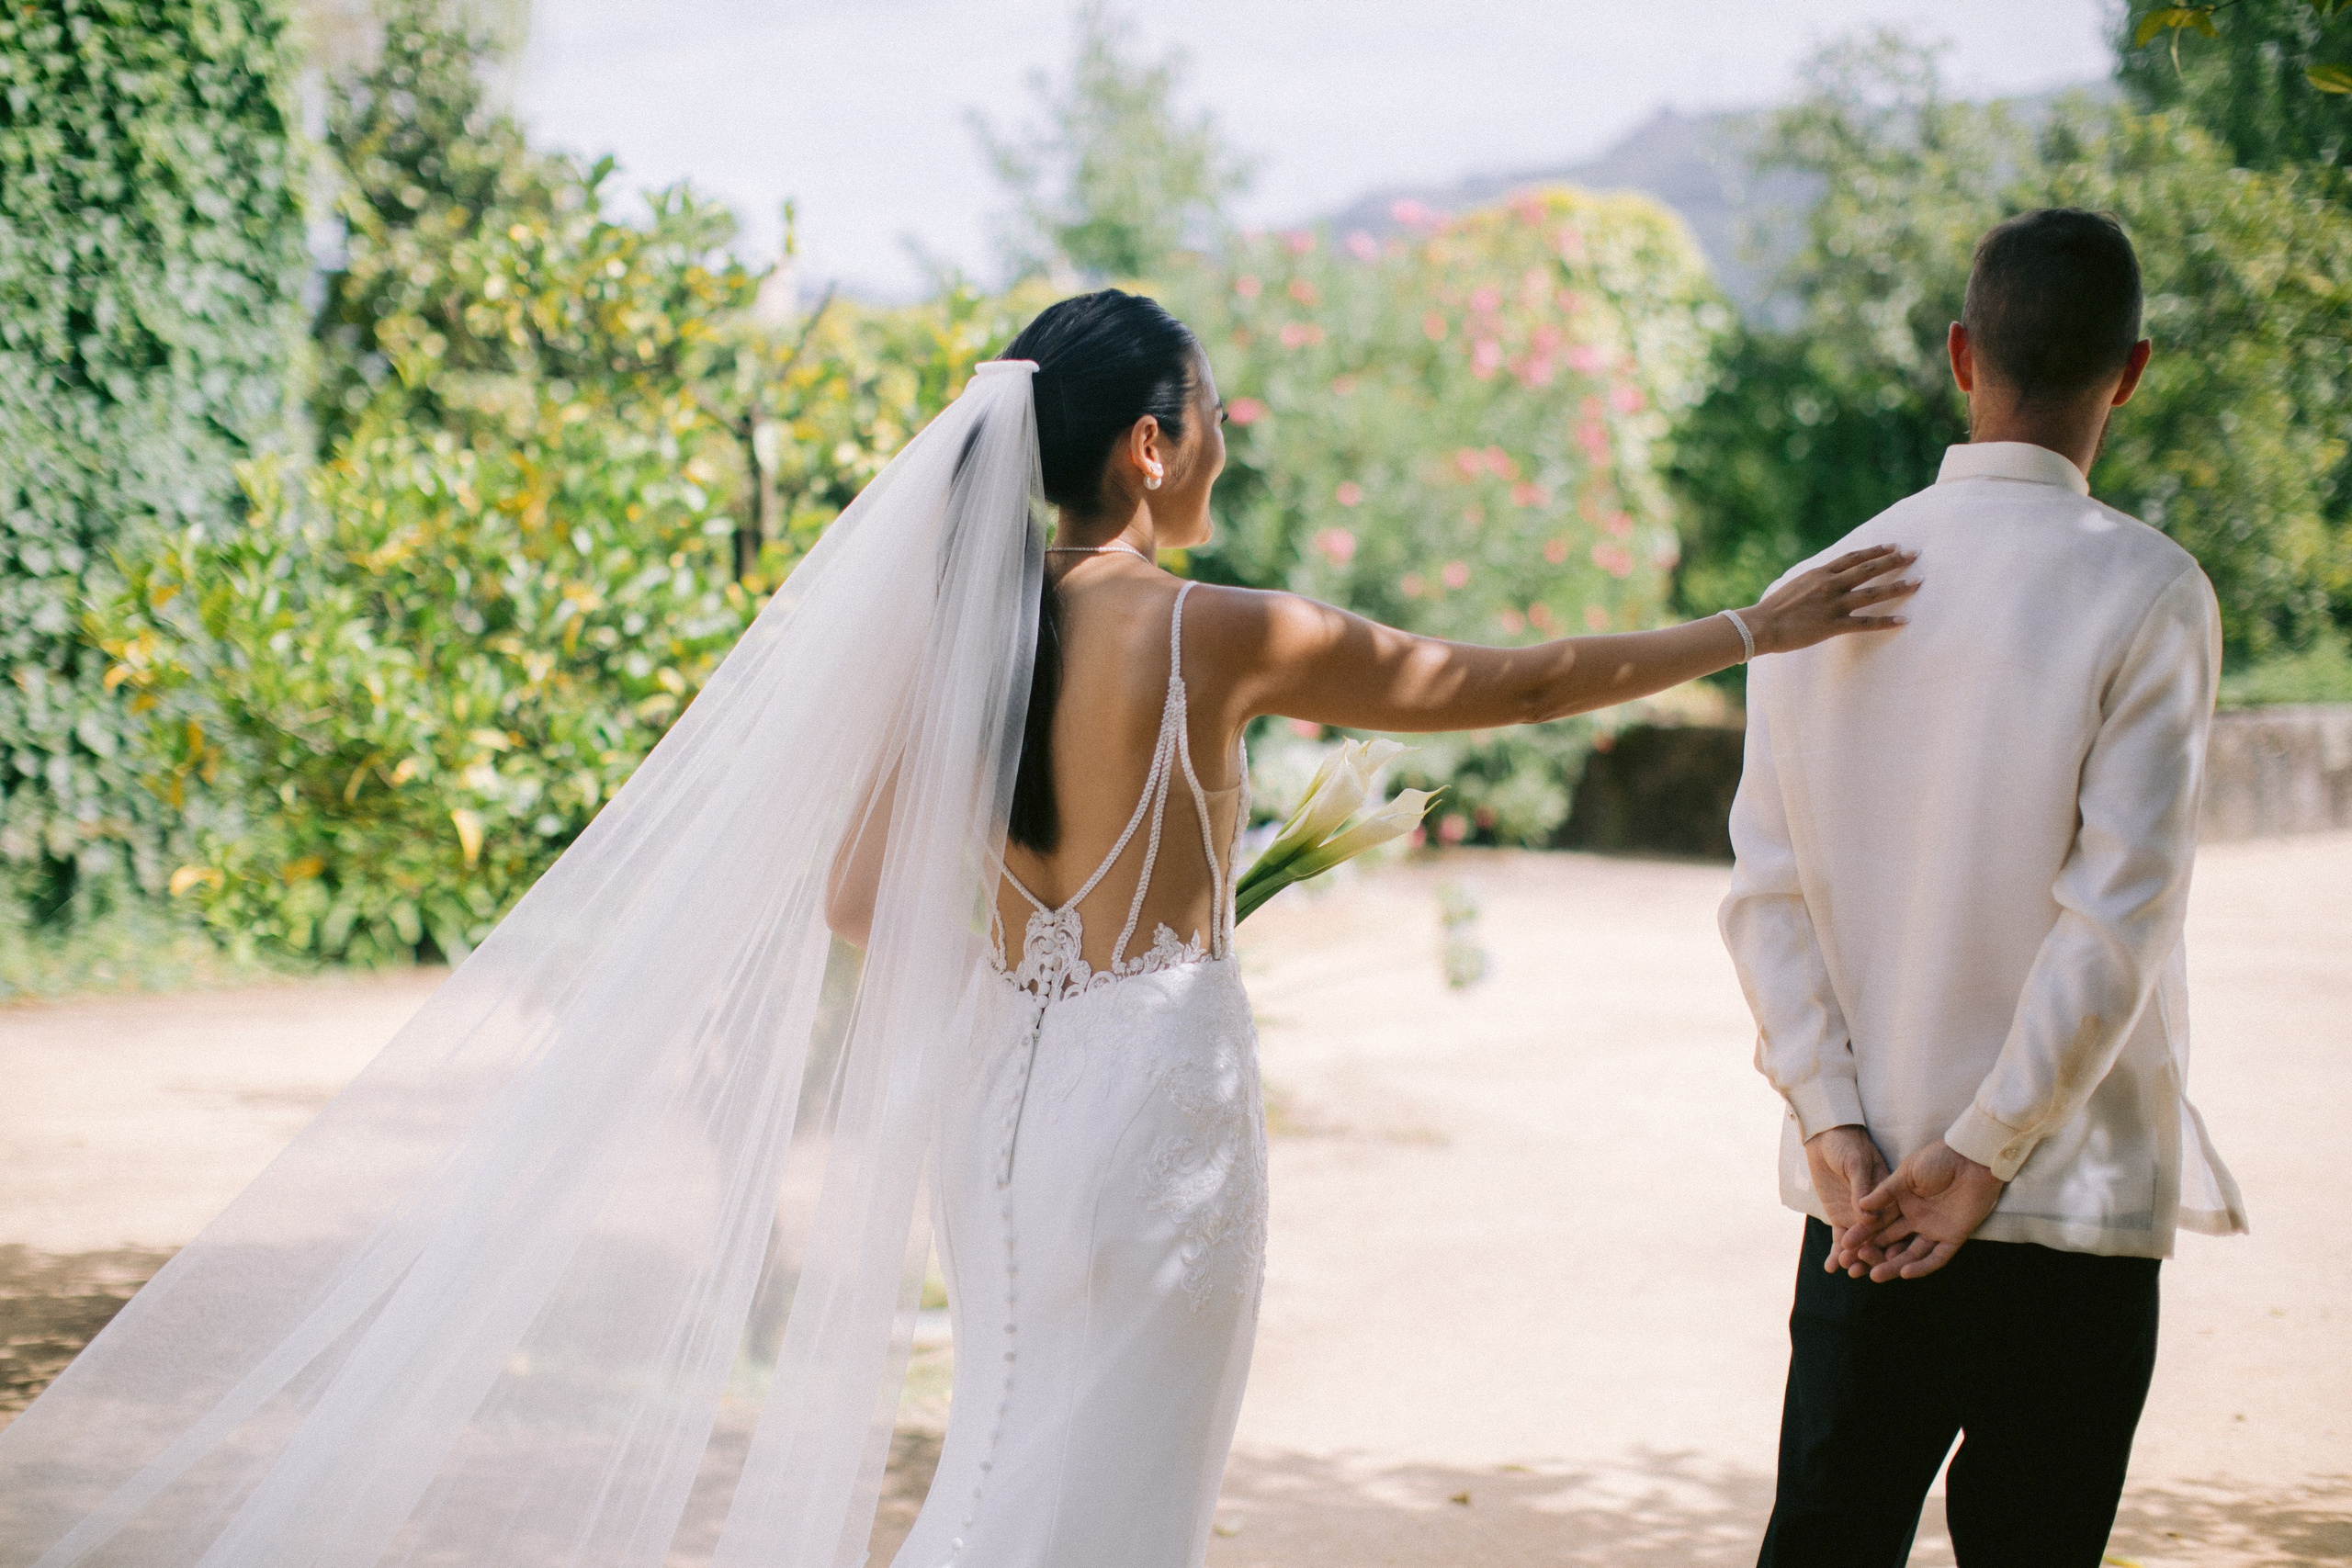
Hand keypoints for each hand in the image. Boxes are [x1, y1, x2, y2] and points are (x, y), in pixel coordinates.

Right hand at [1744, 546, 1918, 655]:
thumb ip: (1814, 581)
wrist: (1761, 625)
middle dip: (1894, 561)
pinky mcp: (1833, 625)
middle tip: (1915, 555)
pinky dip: (1886, 621)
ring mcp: (1833, 605)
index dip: (1876, 550)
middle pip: (1869, 569)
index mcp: (1820, 573)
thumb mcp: (1795, 586)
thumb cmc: (1773, 609)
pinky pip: (1865, 623)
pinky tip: (1904, 620)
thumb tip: (1823, 578)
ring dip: (1897, 587)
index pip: (1854, 557)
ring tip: (1917, 582)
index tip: (1894, 546)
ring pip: (1873, 593)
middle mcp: (1830, 585)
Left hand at [1804, 1125, 1890, 1277]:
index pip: (1893, 1223)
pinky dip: (1835, 1252)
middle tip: (1862, 1269)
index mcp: (1890, 1196)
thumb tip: (1867, 1218)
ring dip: (1854, 1258)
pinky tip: (1830, 1267)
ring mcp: (1859, 1218)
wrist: (1825, 1139)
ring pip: (1860, 1243)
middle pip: (1879, 1239)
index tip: (1888, 1258)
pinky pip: (1839, 1239)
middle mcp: (1878, 1212)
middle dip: (1872, 1255)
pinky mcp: (1841, 1219)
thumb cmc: (1847, 1145)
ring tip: (1846, 1270)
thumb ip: (1862, 1188)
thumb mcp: (1856, 1163)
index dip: (1893, 1241)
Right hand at [1854, 1139, 2004, 1281]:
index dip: (1862, 1234)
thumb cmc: (1938, 1159)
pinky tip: (1905, 1273)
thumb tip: (1861, 1207)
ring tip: (1875, 1276)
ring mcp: (1935, 1229)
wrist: (1971, 1158)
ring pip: (1911, 1253)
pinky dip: (1922, 1266)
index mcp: (1903, 1203)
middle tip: (1852, 1264)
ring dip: (1893, 1265)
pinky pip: (1937, 1257)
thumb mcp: (1906, 1174)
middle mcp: (1917, 1219)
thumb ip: (1886, 1192)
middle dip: (1872, 1253)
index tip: (1844, 1243)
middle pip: (1891, 1241)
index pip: (1879, 1223)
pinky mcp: (1954, 1237)